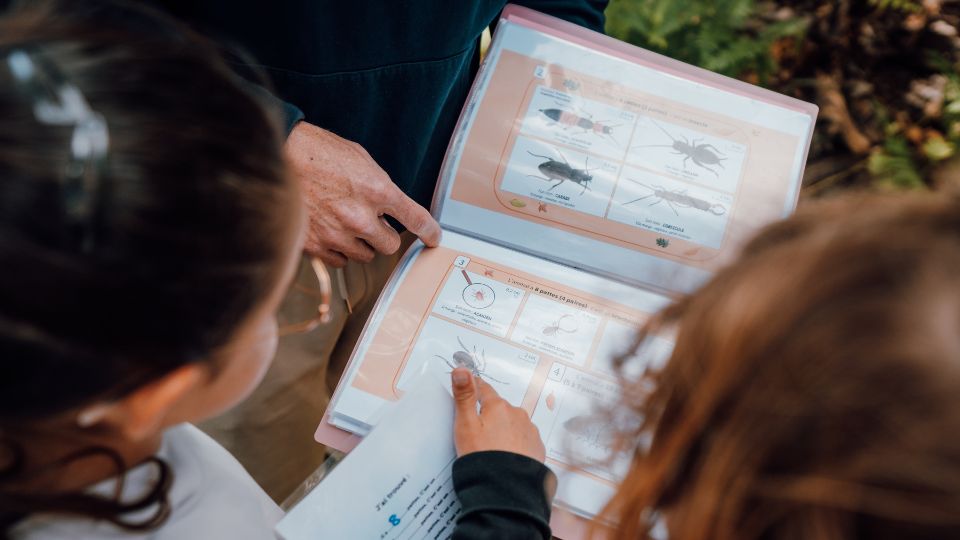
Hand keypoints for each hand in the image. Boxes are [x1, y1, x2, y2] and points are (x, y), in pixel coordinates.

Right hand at [285, 122, 441, 266]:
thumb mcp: (360, 159)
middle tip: (371, 221)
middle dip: (384, 235)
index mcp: (377, 190)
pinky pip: (339, 260)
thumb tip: (390, 205)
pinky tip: (330, 232)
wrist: (277, 157)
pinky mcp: (315, 246)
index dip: (430, 231)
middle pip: (389, 246)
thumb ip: (379, 186)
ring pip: (364, 255)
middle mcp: (360, 217)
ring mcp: (337, 234)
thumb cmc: (317, 152)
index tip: (434, 237)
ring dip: (361, 244)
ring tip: (345, 223)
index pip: (416, 219)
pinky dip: (339, 250)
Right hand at [451, 368, 545, 461]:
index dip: (474, 389)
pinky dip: (515, 444)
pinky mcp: (536, 447)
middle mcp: (517, 414)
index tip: (469, 389)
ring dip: (504, 430)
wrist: (506, 488)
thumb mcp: (466, 425)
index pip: (484, 389)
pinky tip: (506, 455)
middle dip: (489, 415)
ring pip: (512, 423)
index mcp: (498, 406)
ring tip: (492, 447)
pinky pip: (523, 439)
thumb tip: (461, 369)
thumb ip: (464, 396)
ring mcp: (529, 431)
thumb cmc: (482, 456)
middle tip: (477, 431)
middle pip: (499, 408)